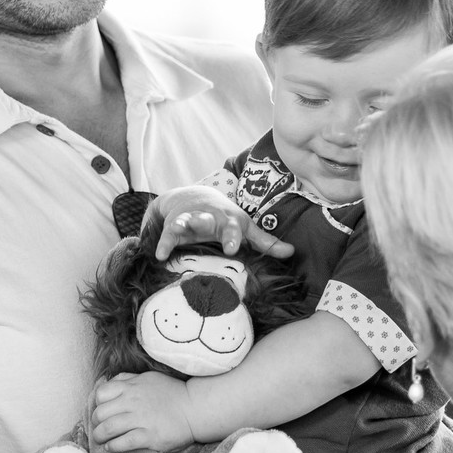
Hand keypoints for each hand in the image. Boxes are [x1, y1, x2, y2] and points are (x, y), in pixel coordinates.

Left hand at [91, 371, 195, 452]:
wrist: (195, 408)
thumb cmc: (172, 393)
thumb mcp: (148, 378)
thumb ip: (128, 379)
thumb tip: (108, 383)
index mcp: (132, 387)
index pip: (101, 394)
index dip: (98, 404)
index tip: (103, 411)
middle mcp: (133, 402)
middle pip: (100, 413)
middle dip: (96, 423)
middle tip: (100, 429)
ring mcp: (141, 419)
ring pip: (108, 429)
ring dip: (100, 436)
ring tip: (102, 440)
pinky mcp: (149, 436)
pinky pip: (123, 443)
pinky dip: (113, 446)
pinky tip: (113, 447)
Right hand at [143, 186, 293, 259]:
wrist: (193, 197)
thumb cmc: (224, 218)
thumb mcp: (244, 227)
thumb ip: (265, 242)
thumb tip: (292, 252)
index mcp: (230, 221)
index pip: (235, 230)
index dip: (235, 238)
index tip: (234, 249)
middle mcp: (211, 218)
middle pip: (214, 222)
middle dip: (218, 230)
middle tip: (225, 245)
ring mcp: (192, 220)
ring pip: (188, 221)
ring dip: (184, 223)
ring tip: (178, 228)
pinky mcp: (174, 225)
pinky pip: (168, 235)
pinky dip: (164, 243)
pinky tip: (160, 255)